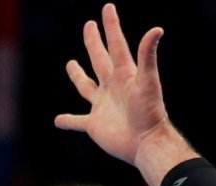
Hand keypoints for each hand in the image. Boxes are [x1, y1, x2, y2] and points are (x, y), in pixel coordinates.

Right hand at [54, 3, 166, 164]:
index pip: (116, 45)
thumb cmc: (150, 113)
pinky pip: (77, 121)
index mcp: (124, 75)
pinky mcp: (95, 125)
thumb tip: (157, 29)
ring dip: (78, 76)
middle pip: (100, 60)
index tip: (108, 8)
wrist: (147, 143)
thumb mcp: (148, 81)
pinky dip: (67, 121)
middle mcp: (112, 88)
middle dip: (94, 43)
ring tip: (71, 65)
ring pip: (86, 87)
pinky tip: (57, 120)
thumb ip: (148, 56)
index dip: (111, 26)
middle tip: (89, 26)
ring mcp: (103, 106)